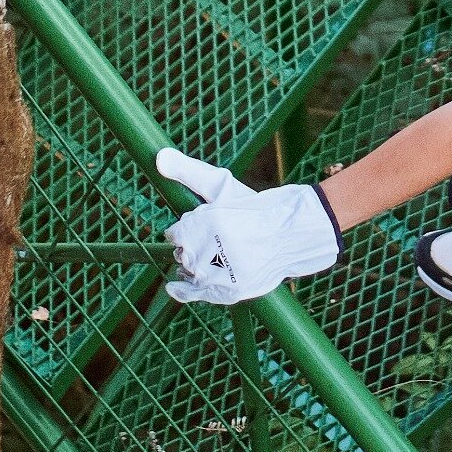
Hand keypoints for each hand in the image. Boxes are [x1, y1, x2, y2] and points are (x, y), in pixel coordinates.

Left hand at [157, 149, 339, 304]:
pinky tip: (173, 287)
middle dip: (190, 247)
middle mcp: (215, 248)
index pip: (177, 232)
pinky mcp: (232, 290)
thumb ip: (188, 171)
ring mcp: (223, 272)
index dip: (185, 229)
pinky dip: (184, 292)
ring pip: (191, 272)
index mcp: (211, 220)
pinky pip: (200, 293)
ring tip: (206, 258)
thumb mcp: (222, 184)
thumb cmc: (255, 208)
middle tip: (213, 239)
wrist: (292, 234)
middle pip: (183, 253)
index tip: (199, 225)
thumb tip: (159, 157)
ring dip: (192, 266)